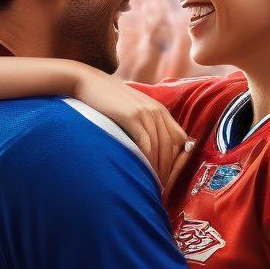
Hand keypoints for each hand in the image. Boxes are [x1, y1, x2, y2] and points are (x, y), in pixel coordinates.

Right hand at [71, 67, 190, 185]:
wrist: (89, 81)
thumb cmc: (108, 98)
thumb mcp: (132, 107)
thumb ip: (145, 122)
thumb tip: (150, 147)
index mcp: (160, 110)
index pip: (180, 138)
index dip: (177, 158)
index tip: (168, 174)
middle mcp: (156, 111)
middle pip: (171, 146)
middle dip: (168, 169)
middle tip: (161, 187)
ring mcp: (145, 113)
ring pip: (159, 147)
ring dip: (157, 168)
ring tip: (152, 184)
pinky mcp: (131, 116)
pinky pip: (145, 144)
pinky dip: (146, 160)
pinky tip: (141, 171)